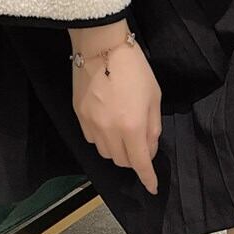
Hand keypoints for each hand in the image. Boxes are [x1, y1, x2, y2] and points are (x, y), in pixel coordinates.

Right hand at [69, 19, 160, 194]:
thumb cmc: (135, 70)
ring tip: (125, 133)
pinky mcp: (78, 116)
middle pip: (122, 161)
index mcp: (132, 127)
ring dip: (118, 151)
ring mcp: (91, 124)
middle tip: (142, 144)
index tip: (153, 187)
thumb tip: (149, 149)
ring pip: (105, 153)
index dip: (147, 178)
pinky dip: (103, 139)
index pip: (140, 163)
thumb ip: (153, 128)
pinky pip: (91, 139)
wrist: (101, 46)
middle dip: (134, 159)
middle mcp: (109, 131)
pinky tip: (109, 125)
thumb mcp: (154, 99)